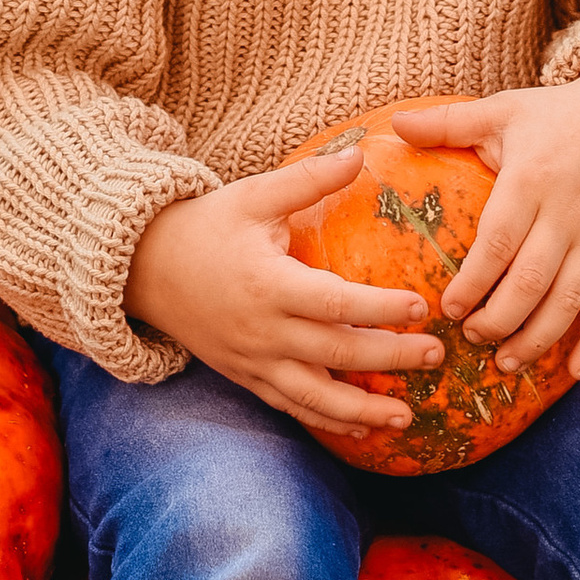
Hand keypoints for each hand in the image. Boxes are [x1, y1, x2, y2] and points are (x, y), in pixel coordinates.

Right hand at [125, 144, 450, 438]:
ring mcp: (252, 361)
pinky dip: (326, 420)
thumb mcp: (254, 195)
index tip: (422, 307)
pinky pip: (290, 406)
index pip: (336, 304)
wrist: (142, 269)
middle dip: (390, 358)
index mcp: (268, 284)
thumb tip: (360, 151)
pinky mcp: (244, 377)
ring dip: (362, 411)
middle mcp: (262, 330)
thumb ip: (308, 178)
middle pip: (336, 354)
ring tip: (406, 416)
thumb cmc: (205, 226)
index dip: (380, 309)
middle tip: (437, 356)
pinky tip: (362, 428)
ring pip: (314, 396)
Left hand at [392, 67, 579, 381]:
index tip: (447, 308)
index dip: (473, 280)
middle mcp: (567, 214)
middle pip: (532, 280)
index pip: (498, 241)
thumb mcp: (503, 109)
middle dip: (499, 319)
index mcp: (531, 179)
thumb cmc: (556, 116)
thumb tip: (395, 122)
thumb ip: (448, 121)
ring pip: (570, 300)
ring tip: (506, 362)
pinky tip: (576, 371)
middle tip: (469, 338)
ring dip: (539, 338)